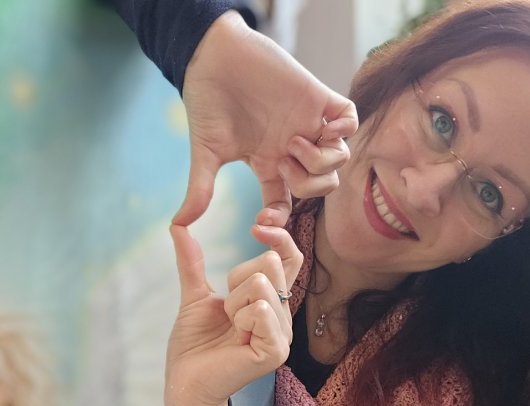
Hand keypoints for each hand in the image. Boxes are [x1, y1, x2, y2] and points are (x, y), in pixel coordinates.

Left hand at [165, 217, 303, 405]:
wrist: (185, 382)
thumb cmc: (194, 346)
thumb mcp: (195, 296)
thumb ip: (192, 261)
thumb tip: (178, 224)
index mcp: (270, 301)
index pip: (288, 256)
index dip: (277, 236)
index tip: (256, 226)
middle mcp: (283, 316)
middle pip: (270, 262)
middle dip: (235, 281)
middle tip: (227, 313)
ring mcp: (283, 335)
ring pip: (260, 284)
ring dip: (233, 304)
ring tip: (230, 330)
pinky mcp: (277, 350)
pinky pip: (260, 309)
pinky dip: (239, 319)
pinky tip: (236, 340)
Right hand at [175, 11, 357, 226]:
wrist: (213, 57)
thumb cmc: (207, 101)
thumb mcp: (205, 152)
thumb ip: (199, 189)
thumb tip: (180, 224)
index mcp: (268, 165)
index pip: (285, 204)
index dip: (278, 220)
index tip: (260, 221)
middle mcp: (292, 148)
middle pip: (321, 186)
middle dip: (307, 187)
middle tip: (282, 166)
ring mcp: (307, 123)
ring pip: (339, 159)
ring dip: (320, 161)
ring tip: (292, 143)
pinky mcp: (317, 98)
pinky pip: (350, 120)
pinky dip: (343, 129)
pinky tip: (320, 128)